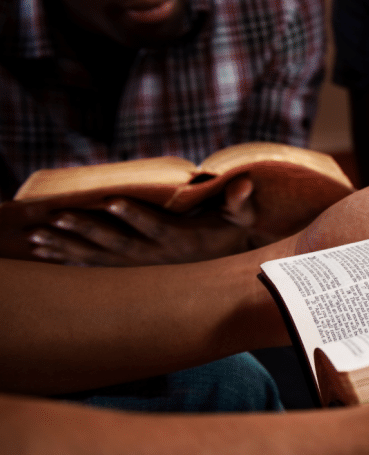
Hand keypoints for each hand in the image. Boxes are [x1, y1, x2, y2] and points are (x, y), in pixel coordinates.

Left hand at [27, 177, 262, 265]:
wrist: (229, 269)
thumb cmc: (232, 234)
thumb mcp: (242, 216)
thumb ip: (240, 200)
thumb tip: (244, 184)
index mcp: (183, 240)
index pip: (156, 226)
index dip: (134, 214)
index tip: (110, 200)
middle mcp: (159, 257)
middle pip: (119, 244)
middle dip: (87, 230)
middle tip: (57, 217)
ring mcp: (143, 266)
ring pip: (101, 258)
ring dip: (68, 247)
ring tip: (37, 237)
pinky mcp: (132, 269)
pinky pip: (97, 266)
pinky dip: (71, 259)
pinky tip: (45, 252)